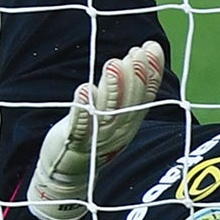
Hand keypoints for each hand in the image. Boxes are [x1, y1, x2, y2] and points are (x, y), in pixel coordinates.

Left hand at [26, 40, 164, 219]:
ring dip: (113, 88)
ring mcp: (98, 138)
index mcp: (130, 122)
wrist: (67, 172)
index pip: (146, 95)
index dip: (151, 72)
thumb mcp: (114, 112)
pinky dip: (83, 108)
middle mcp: (119, 130)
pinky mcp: (75, 143)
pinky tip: (84, 89)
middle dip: (135, 76)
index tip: (152, 47)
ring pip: (109, 111)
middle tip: (136, 52)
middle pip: (131, 102)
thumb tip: (139, 53)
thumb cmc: (91, 135)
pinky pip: (81, 126)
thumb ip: (126, 88)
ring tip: (113, 64)